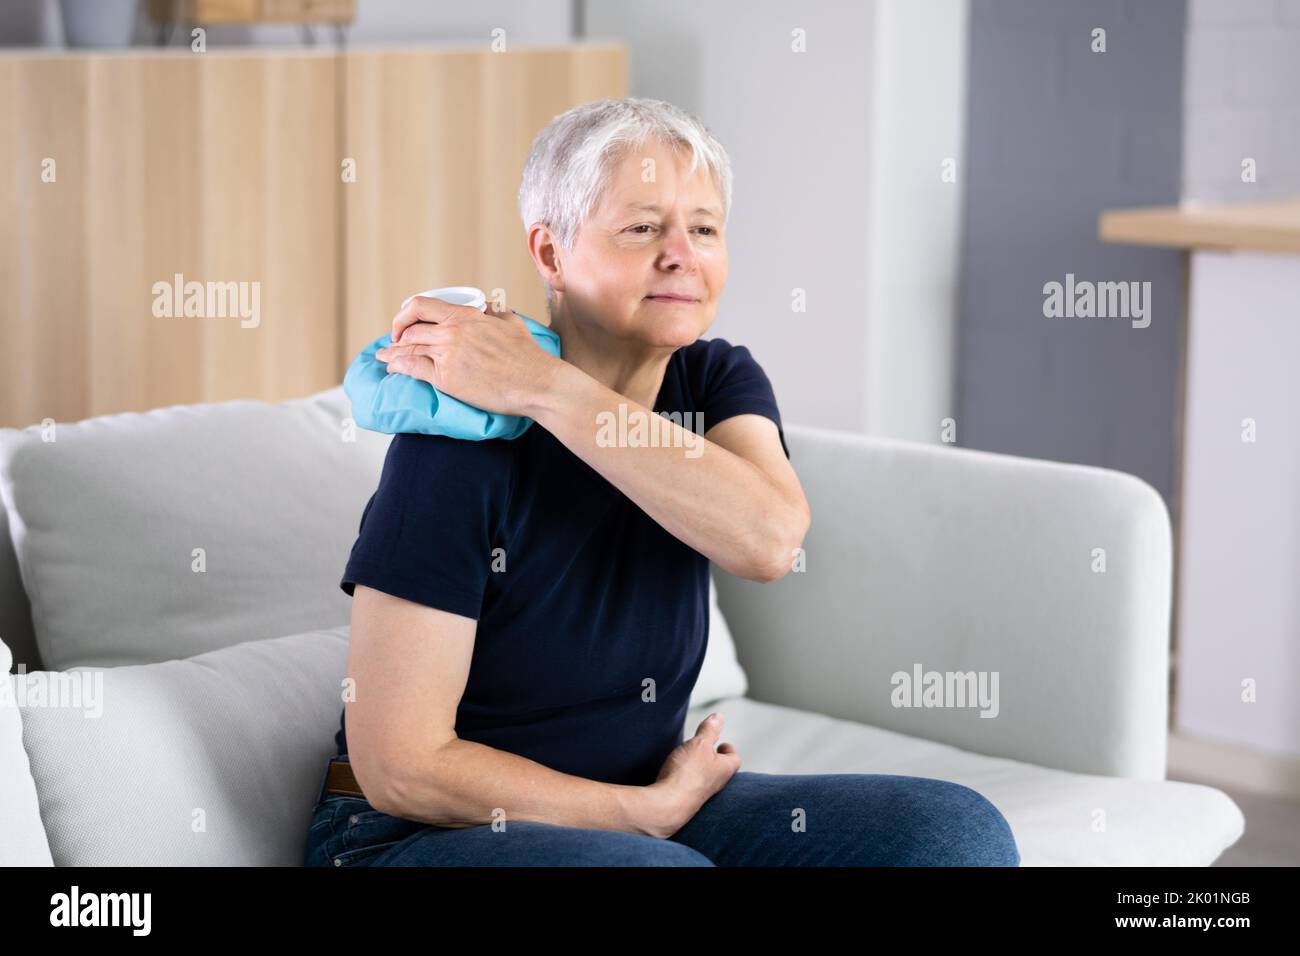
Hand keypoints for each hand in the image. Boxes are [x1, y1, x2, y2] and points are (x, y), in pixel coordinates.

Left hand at [375, 297, 560, 417]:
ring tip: (384, 357)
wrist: (536, 382)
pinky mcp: (446, 378)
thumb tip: (490, 307)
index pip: (421, 306)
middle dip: (396, 336)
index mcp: (466, 315)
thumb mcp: (511, 323)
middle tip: (392, 343)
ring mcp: (447, 354)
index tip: (403, 324)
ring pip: (408, 349)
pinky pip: (413, 368)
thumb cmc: (528, 356)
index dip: (405, 315)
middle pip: (411, 329)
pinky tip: (393, 369)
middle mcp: (452, 331)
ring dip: (392, 353)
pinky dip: (399, 367)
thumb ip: (495, 312)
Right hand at [641, 713, 740, 838]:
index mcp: (725, 769)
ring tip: (692, 762)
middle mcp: (717, 784)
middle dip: (716, 761)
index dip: (729, 749)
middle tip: (709, 753)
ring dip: (701, 771)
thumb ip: (709, 730)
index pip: (734, 758)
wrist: (668, 805)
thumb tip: (719, 717)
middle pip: (722, 771)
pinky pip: (691, 789)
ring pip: (707, 781)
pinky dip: (688, 780)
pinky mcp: (687, 802)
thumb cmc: (687, 774)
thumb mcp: (699, 744)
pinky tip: (677, 777)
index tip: (723, 744)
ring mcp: (702, 795)